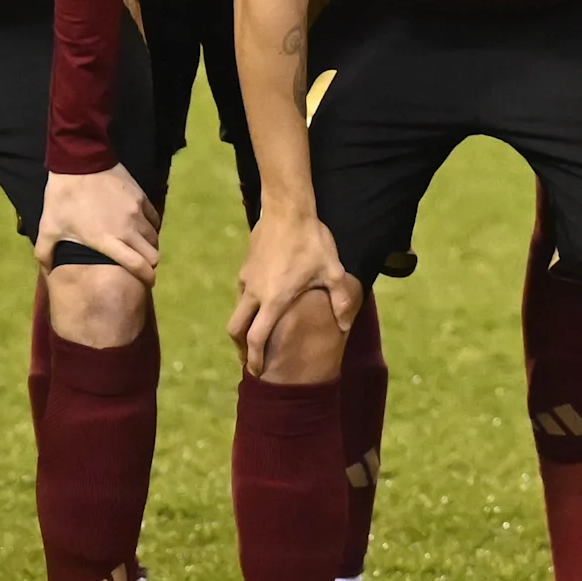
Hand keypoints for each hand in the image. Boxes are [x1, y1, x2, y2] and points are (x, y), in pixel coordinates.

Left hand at [37, 164, 160, 280]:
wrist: (79, 161)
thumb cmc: (63, 198)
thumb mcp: (48, 227)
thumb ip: (45, 254)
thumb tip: (47, 274)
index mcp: (107, 240)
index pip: (138, 265)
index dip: (146, 277)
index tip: (147, 282)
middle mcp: (128, 228)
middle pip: (153, 253)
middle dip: (150, 263)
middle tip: (143, 265)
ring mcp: (137, 212)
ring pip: (154, 236)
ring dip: (149, 245)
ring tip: (140, 247)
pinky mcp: (141, 197)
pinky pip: (154, 218)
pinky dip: (151, 227)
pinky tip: (141, 228)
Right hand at [228, 205, 356, 376]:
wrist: (287, 209)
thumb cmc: (311, 241)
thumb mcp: (332, 271)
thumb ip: (340, 300)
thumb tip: (345, 325)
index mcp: (273, 300)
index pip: (256, 338)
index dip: (255, 358)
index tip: (256, 372)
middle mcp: (254, 292)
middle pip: (236, 329)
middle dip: (240, 349)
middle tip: (250, 360)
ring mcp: (246, 279)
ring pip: (238, 309)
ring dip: (243, 326)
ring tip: (256, 334)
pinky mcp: (246, 266)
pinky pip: (242, 293)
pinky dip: (247, 306)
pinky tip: (262, 303)